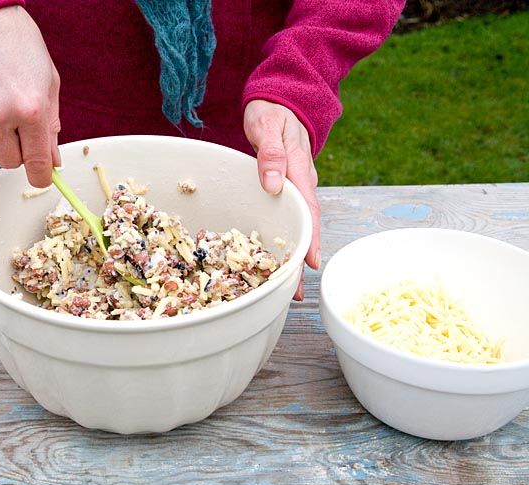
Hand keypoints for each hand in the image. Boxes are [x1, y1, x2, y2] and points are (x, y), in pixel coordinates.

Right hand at [0, 6, 60, 186]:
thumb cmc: (17, 43)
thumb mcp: (48, 81)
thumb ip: (51, 125)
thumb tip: (52, 161)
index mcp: (30, 110)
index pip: (37, 165)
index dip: (42, 176)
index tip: (43, 177)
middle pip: (10, 163)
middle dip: (19, 152)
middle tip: (21, 128)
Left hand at [244, 99, 320, 300]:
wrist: (279, 99)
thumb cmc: (271, 112)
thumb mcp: (267, 126)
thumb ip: (270, 154)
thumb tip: (274, 185)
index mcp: (300, 170)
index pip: (308, 210)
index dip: (310, 239)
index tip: (310, 264)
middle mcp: (302, 182)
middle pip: (305, 225)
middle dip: (302, 259)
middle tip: (294, 292)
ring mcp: (294, 187)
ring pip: (297, 224)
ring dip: (293, 253)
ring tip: (286, 286)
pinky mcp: (284, 188)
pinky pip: (286, 216)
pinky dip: (284, 237)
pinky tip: (274, 256)